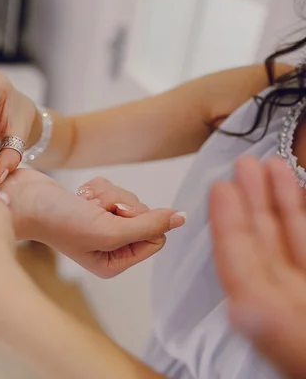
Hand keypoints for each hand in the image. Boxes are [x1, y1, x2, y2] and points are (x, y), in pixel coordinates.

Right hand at [2, 169, 185, 277]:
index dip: (139, 221)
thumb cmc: (58, 221)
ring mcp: (101, 224)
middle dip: (120, 205)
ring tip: (82, 202)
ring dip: (106, 194)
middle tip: (94, 209)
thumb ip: (148, 226)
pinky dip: (97, 187)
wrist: (22, 198)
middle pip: (145, 215)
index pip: (156, 238)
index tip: (111, 218)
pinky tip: (78, 195)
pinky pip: (113, 188)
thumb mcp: (107, 230)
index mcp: (114, 263)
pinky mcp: (92, 203)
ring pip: (128, 199)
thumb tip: (182, 218)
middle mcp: (110, 246)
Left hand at [210, 157, 305, 378]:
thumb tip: (241, 309)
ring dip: (277, 201)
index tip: (220, 188)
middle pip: (259, 241)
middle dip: (249, 201)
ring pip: (287, 237)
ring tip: (269, 165)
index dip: (226, 223)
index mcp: (268, 315)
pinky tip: (296, 191)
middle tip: (241, 165)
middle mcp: (282, 298)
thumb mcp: (305, 353)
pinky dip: (301, 216)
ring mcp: (302, 289)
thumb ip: (277, 333)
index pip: (238, 261)